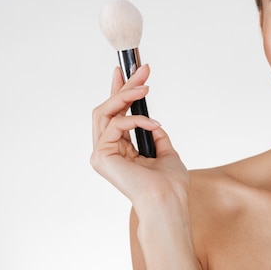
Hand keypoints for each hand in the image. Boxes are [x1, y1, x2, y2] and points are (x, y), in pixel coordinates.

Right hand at [91, 65, 188, 207]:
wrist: (168, 200)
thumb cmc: (170, 184)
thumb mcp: (165, 152)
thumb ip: (155, 136)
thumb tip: (153, 122)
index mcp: (120, 150)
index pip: (115, 115)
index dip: (119, 92)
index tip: (127, 71)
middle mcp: (107, 151)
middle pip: (108, 109)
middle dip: (124, 86)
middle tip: (141, 69)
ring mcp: (101, 154)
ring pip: (105, 112)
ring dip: (126, 95)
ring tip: (145, 87)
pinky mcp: (100, 156)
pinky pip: (115, 125)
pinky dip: (135, 120)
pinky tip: (152, 123)